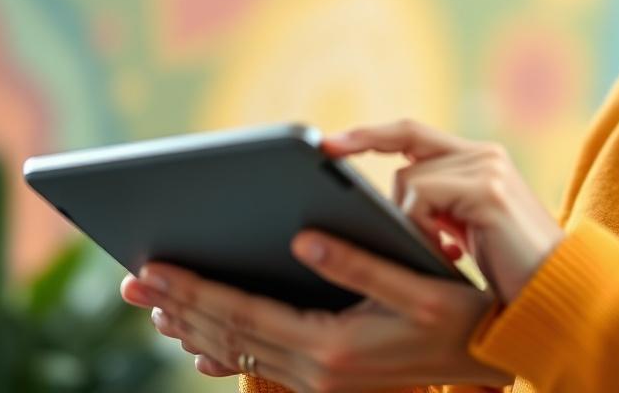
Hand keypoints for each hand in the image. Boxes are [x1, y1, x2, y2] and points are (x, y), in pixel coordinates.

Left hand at [120, 231, 513, 391]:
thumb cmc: (457, 317)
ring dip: (194, 325)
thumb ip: (355, 265)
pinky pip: (260, 360)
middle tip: (129, 280)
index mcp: (331, 346)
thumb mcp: (415, 286)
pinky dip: (225, 344)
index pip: (242, 312)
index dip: (193, 289)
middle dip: (177, 305)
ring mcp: (321, 380)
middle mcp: (318, 369)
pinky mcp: (329, 378)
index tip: (150, 268)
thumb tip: (304, 239)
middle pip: (230, 334)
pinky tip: (204, 338)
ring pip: (240, 350)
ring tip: (152, 304)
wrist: (489, 359)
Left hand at [324, 120, 564, 304]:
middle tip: (334, 165)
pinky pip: (422, 198)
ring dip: (409, 219)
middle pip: (406, 140)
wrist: (558, 297)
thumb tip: (391, 203)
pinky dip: (420, 226)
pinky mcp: (487, 189)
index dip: (372, 133)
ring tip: (442, 249)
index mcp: (479, 161)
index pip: (415, 133)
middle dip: (366, 150)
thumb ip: (438, 207)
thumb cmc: (510, 274)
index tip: (329, 143)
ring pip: (409, 178)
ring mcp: (487, 168)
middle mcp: (484, 155)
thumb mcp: (466, 231)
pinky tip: (448, 250)